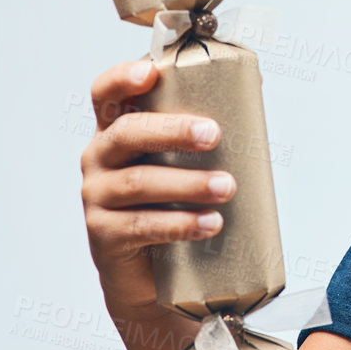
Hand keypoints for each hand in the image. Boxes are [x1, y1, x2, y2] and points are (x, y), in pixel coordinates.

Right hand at [79, 60, 234, 317]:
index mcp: (116, 132)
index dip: (122, 79)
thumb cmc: (173, 204)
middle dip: (172, 131)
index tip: (151, 73)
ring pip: (139, 183)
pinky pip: (142, 226)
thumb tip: (253, 84)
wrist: (151, 276)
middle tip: (215, 135)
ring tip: (228, 187)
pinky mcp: (104, 236)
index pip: (105, 95)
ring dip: (188, 183)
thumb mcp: (183, 161)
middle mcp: (99, 159)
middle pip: (127, 133)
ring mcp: (97, 198)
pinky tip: (211, 223)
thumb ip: (206, 126)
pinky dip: (181, 223)